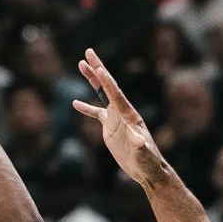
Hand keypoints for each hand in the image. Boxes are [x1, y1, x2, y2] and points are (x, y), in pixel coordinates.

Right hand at [74, 49, 170, 187]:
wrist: (147, 169)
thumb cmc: (148, 162)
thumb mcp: (144, 154)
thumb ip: (140, 146)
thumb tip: (139, 140)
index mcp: (129, 115)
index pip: (116, 94)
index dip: (107, 82)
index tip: (97, 67)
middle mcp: (122, 112)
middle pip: (108, 86)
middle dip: (98, 68)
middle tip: (88, 52)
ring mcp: (116, 118)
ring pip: (101, 94)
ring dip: (92, 79)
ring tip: (81, 64)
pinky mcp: (110, 128)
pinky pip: (97, 114)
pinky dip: (87, 108)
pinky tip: (75, 103)